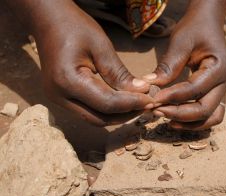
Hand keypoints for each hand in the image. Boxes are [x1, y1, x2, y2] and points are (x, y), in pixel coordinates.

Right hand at [15, 1, 153, 125]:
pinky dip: (106, 110)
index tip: (150, 100)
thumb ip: (120, 73)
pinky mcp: (61, 98)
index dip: (132, 104)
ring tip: (137, 104)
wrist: (48, 20)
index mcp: (68, 81)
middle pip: (100, 118)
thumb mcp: (101, 46)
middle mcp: (59, 96)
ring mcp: (57, 100)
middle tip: (146, 104)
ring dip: (117, 115)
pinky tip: (122, 102)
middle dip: (126, 114)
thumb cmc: (74, 27)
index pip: (107, 103)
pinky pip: (88, 111)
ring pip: (94, 118)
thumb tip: (142, 91)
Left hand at [144, 0, 225, 129]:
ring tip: (166, 120)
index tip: (153, 99)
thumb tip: (149, 85)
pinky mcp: (215, 95)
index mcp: (220, 67)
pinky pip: (209, 116)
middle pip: (205, 110)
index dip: (173, 97)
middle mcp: (225, 82)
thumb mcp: (180, 41)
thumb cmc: (195, 29)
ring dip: (189, 123)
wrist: (207, 24)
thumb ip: (168, 65)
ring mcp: (222, 91)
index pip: (195, 89)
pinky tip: (174, 119)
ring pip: (211, 118)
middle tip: (156, 111)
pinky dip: (194, 122)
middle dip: (179, 114)